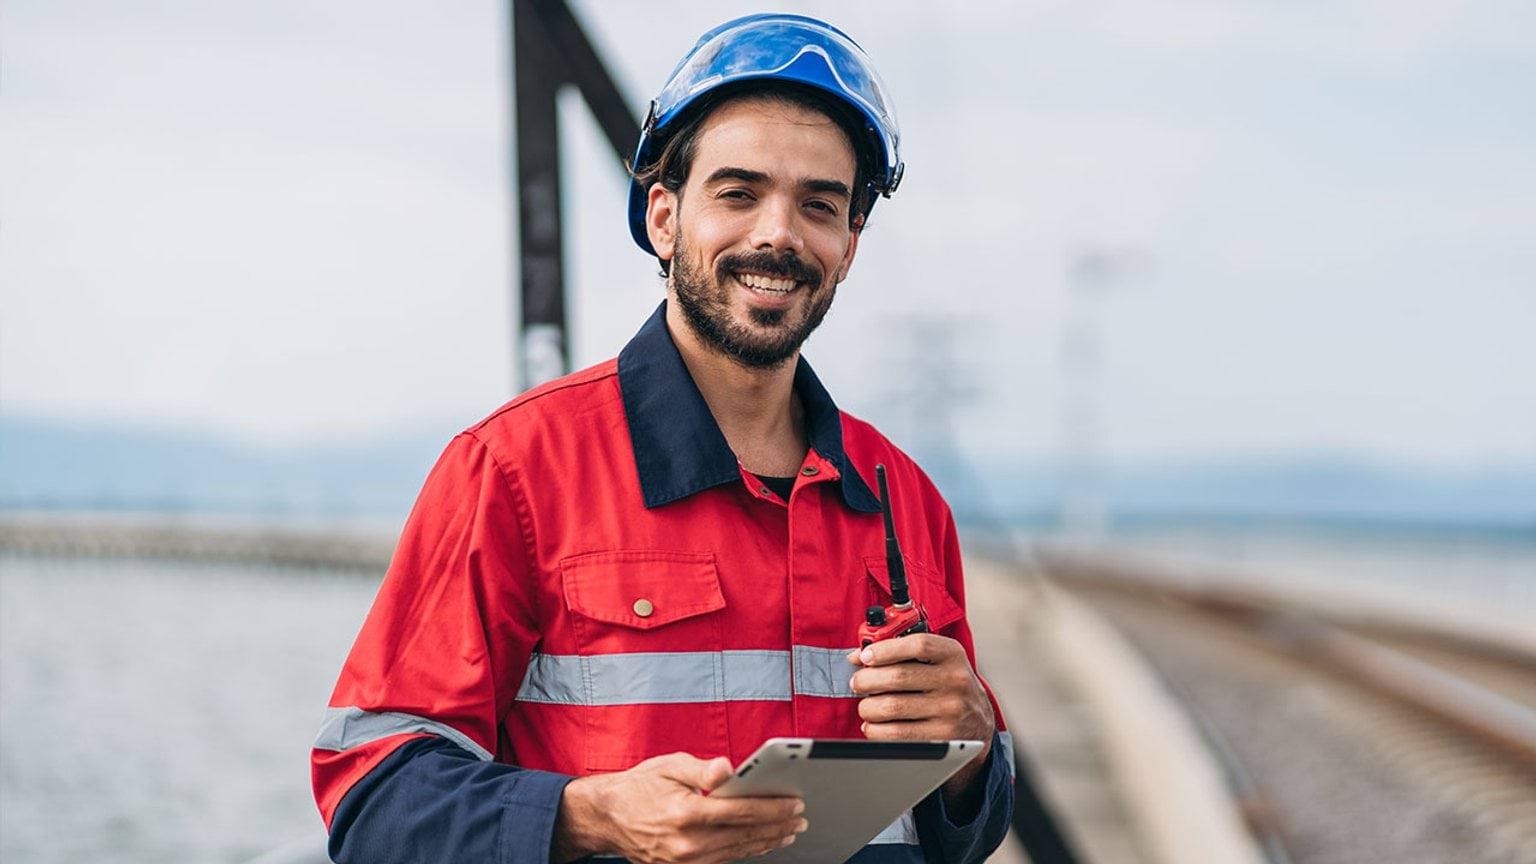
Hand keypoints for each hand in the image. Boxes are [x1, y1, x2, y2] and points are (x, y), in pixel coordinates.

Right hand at [552, 752, 806, 863]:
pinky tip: (761, 842)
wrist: (606, 817)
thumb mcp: (668, 766)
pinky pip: (723, 861)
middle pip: (744, 835)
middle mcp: (686, 842)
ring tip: (789, 831)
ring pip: (737, 852)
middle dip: (777, 826)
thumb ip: (701, 769)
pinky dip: (746, 851)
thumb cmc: (639, 786)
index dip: (772, 808)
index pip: (740, 812)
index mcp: (684, 812)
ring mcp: (684, 860)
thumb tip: (728, 768)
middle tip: (801, 817)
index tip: (795, 803)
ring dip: (767, 842)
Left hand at [847, 635, 995, 799]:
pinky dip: (875, 730)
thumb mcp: (936, 661)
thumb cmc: (948, 686)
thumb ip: (901, 653)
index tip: (865, 656)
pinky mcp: (942, 738)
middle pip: (897, 677)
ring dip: (868, 707)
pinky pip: (895, 734)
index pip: (917, 645)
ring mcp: (950, 711)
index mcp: (952, 655)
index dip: (885, 649)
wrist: (978, 723)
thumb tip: (858, 656)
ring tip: (866, 706)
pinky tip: (874, 725)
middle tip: (858, 683)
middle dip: (866, 680)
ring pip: (891, 707)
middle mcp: (955, 681)